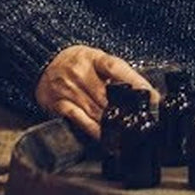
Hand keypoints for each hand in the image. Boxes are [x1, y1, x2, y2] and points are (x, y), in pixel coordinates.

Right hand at [34, 45, 154, 138]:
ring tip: (128, 134)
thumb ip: (113, 72)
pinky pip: (79, 120)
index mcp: (93, 57)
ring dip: (113, 124)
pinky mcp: (59, 104)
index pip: (117, 67)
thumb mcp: (94, 58)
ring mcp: (69, 89)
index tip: (151, 95)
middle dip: (126, 109)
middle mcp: (80, 72)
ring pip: (96, 110)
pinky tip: (104, 137)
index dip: (135, 81)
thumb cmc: (75, 61)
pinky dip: (93, 130)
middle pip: (108, 95)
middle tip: (142, 122)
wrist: (43, 61)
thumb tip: (139, 90)